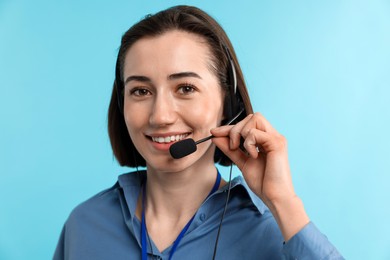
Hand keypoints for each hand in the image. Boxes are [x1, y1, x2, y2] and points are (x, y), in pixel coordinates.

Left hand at [211, 113, 308, 240]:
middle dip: (235, 129)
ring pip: (254, 119)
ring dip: (242, 134)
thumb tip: (216, 137)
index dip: (229, 127)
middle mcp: (272, 136)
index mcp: (266, 139)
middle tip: (233, 147)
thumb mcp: (242, 162)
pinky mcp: (277, 143)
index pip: (247, 124)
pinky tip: (253, 156)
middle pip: (251, 117)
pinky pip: (256, 133)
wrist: (275, 197)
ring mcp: (276, 138)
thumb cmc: (263, 182)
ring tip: (244, 151)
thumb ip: (230, 149)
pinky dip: (249, 143)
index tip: (214, 133)